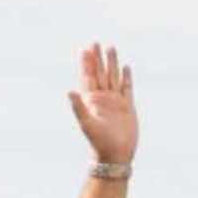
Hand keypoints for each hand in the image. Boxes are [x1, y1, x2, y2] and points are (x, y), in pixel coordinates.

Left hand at [64, 45, 140, 181]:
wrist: (115, 154)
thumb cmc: (98, 141)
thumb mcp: (86, 123)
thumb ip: (78, 106)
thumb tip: (69, 90)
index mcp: (90, 100)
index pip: (88, 76)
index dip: (87, 62)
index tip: (86, 48)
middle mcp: (102, 98)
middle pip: (100, 73)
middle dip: (98, 58)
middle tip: (95, 42)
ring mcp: (115, 101)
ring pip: (113, 77)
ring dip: (112, 63)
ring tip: (111, 48)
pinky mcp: (128, 107)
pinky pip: (127, 88)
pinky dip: (126, 77)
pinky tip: (126, 67)